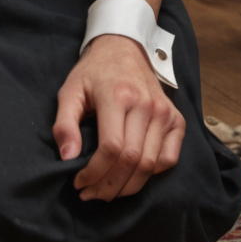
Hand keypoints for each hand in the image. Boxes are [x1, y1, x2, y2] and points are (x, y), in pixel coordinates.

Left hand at [52, 35, 184, 200]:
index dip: (94, 173)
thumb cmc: (94, 72)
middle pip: (132, 161)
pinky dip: (152, 173)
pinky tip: (133, 174)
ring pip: (150, 165)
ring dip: (128, 187)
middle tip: (91, 194)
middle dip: (109, 186)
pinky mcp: (176, 119)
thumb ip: (64, 123)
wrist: (124, 47)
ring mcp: (164, 112)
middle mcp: (146, 105)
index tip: (78, 183)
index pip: (111, 149)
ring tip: (107, 191)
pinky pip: (169, 158)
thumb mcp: (70, 90)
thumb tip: (68, 158)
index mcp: (117, 96)